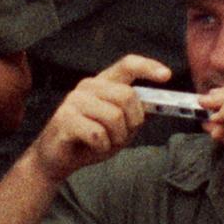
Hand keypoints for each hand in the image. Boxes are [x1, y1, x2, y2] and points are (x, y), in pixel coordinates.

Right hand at [32, 53, 165, 180]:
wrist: (57, 159)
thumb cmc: (90, 140)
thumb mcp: (120, 126)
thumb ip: (134, 113)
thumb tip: (154, 105)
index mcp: (103, 83)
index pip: (127, 65)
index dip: (148, 67)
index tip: (166, 75)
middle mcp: (88, 86)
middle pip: (127, 96)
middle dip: (133, 121)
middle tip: (122, 135)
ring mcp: (74, 101)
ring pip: (114, 117)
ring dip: (116, 138)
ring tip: (104, 142)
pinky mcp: (65, 119)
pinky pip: (98, 134)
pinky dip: (102, 146)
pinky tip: (92, 146)